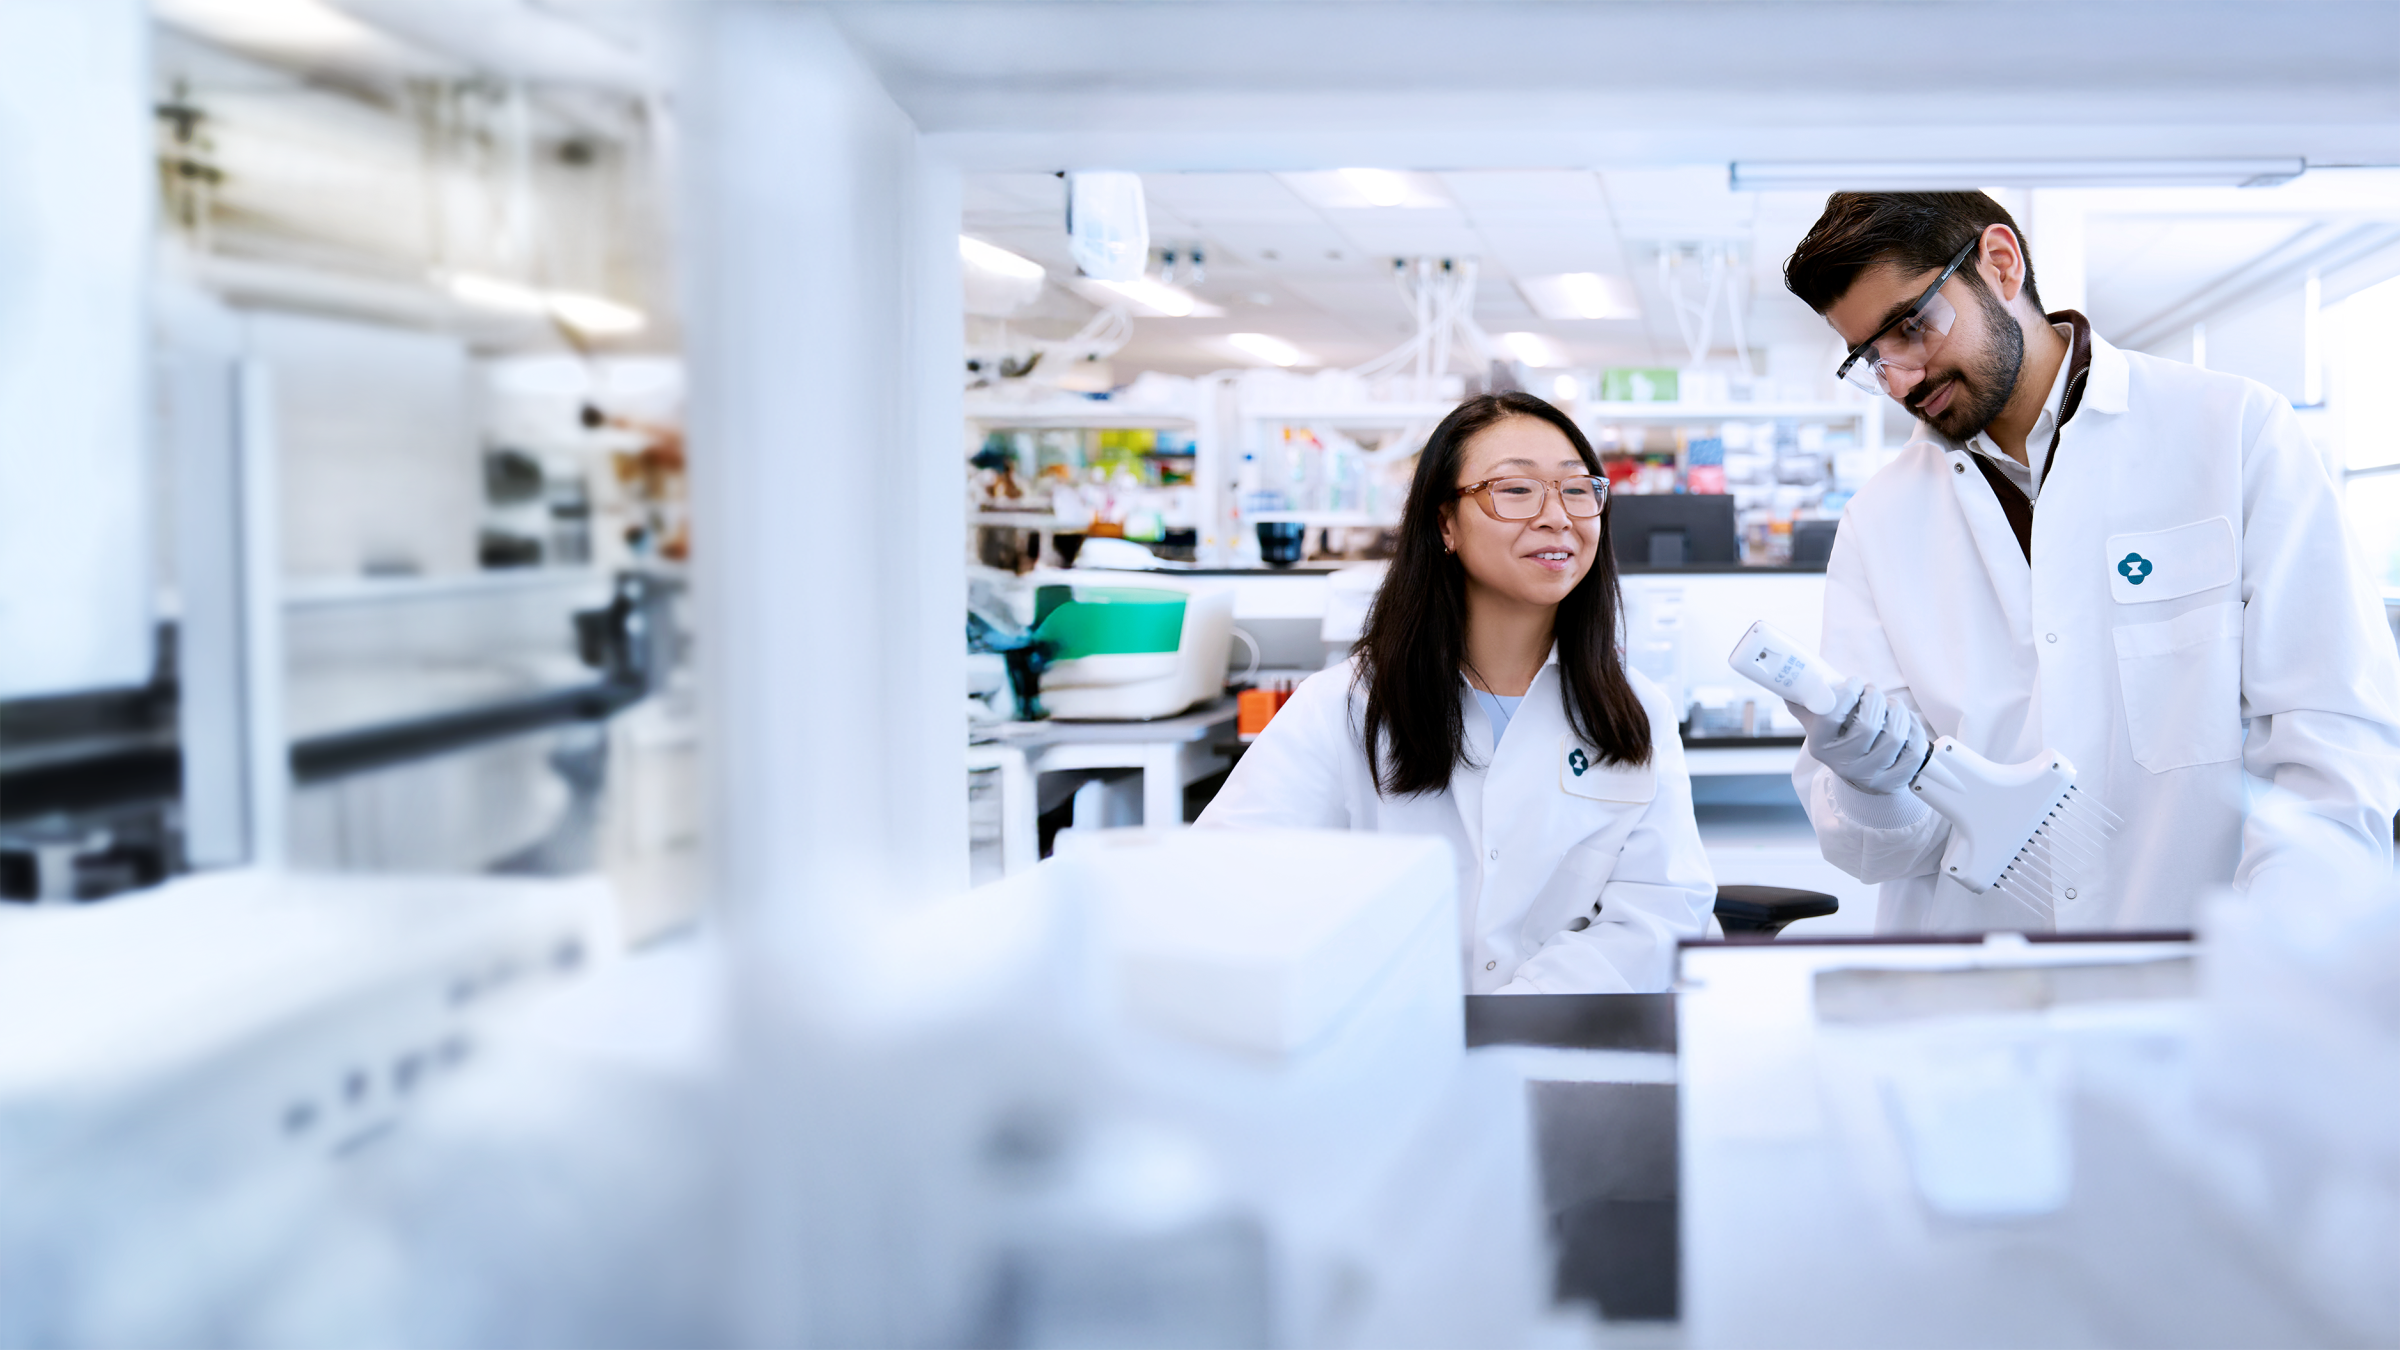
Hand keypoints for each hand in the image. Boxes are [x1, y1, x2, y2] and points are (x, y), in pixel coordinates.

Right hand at [1793, 678, 1930, 794]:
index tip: (1854, 683)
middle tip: (1875, 692)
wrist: (1859, 774)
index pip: (1831, 715)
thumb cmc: (1840, 737)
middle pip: (1868, 725)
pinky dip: (1915, 729)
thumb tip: (1793, 681)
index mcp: (1820, 746)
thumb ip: (1806, 702)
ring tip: (1893, 706)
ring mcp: (1870, 776)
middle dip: (1876, 698)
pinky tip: (1907, 723)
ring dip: (1899, 711)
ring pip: (1895, 736)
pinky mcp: (1896, 781)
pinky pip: (1914, 750)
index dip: (1848, 691)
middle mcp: (1843, 765)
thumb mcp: (1817, 722)